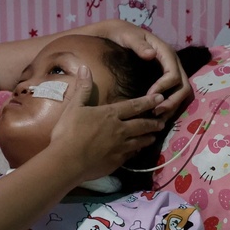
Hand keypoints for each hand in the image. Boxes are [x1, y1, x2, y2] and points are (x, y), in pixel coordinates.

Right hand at [49, 66, 164, 181]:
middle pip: (141, 125)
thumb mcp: (74, 107)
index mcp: (110, 114)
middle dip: (153, 122)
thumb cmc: (69, 131)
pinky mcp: (116, 162)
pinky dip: (136, 152)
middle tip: (162, 121)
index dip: (148, 101)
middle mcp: (120, 130)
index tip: (160, 98)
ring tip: (154, 136)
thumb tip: (85, 67)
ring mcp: (120, 147)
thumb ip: (83, 88)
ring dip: (148, 138)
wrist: (67, 160)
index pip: (134, 106)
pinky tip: (138, 152)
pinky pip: (131, 155)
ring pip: (139, 141)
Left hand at [85, 19, 192, 117]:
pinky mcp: (166, 80)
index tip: (148, 96)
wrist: (121, 33)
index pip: (173, 74)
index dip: (164, 87)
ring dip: (171, 107)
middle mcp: (173, 64)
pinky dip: (168, 107)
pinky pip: (173, 95)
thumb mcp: (129, 37)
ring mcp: (171, 72)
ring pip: (181, 94)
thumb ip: (138, 45)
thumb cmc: (124, 34)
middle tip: (155, 112)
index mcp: (166, 53)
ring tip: (156, 118)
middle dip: (172, 102)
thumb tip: (151, 55)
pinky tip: (154, 115)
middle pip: (183, 87)